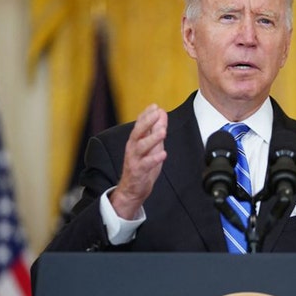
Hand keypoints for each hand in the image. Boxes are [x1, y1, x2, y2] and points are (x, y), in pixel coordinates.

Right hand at [110, 104, 167, 218]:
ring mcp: (134, 159)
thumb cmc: (143, 166)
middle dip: (147, 122)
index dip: (146, 114)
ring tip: (163, 132)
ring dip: (152, 139)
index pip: (139, 124)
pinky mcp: (138, 171)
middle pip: (138, 132)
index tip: (155, 106)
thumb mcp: (151, 146)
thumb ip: (156, 130)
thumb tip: (162, 113)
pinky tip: (163, 154)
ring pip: (141, 147)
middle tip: (157, 114)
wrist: (132, 190)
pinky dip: (154, 159)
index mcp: (135, 140)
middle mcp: (132, 148)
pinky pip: (145, 164)